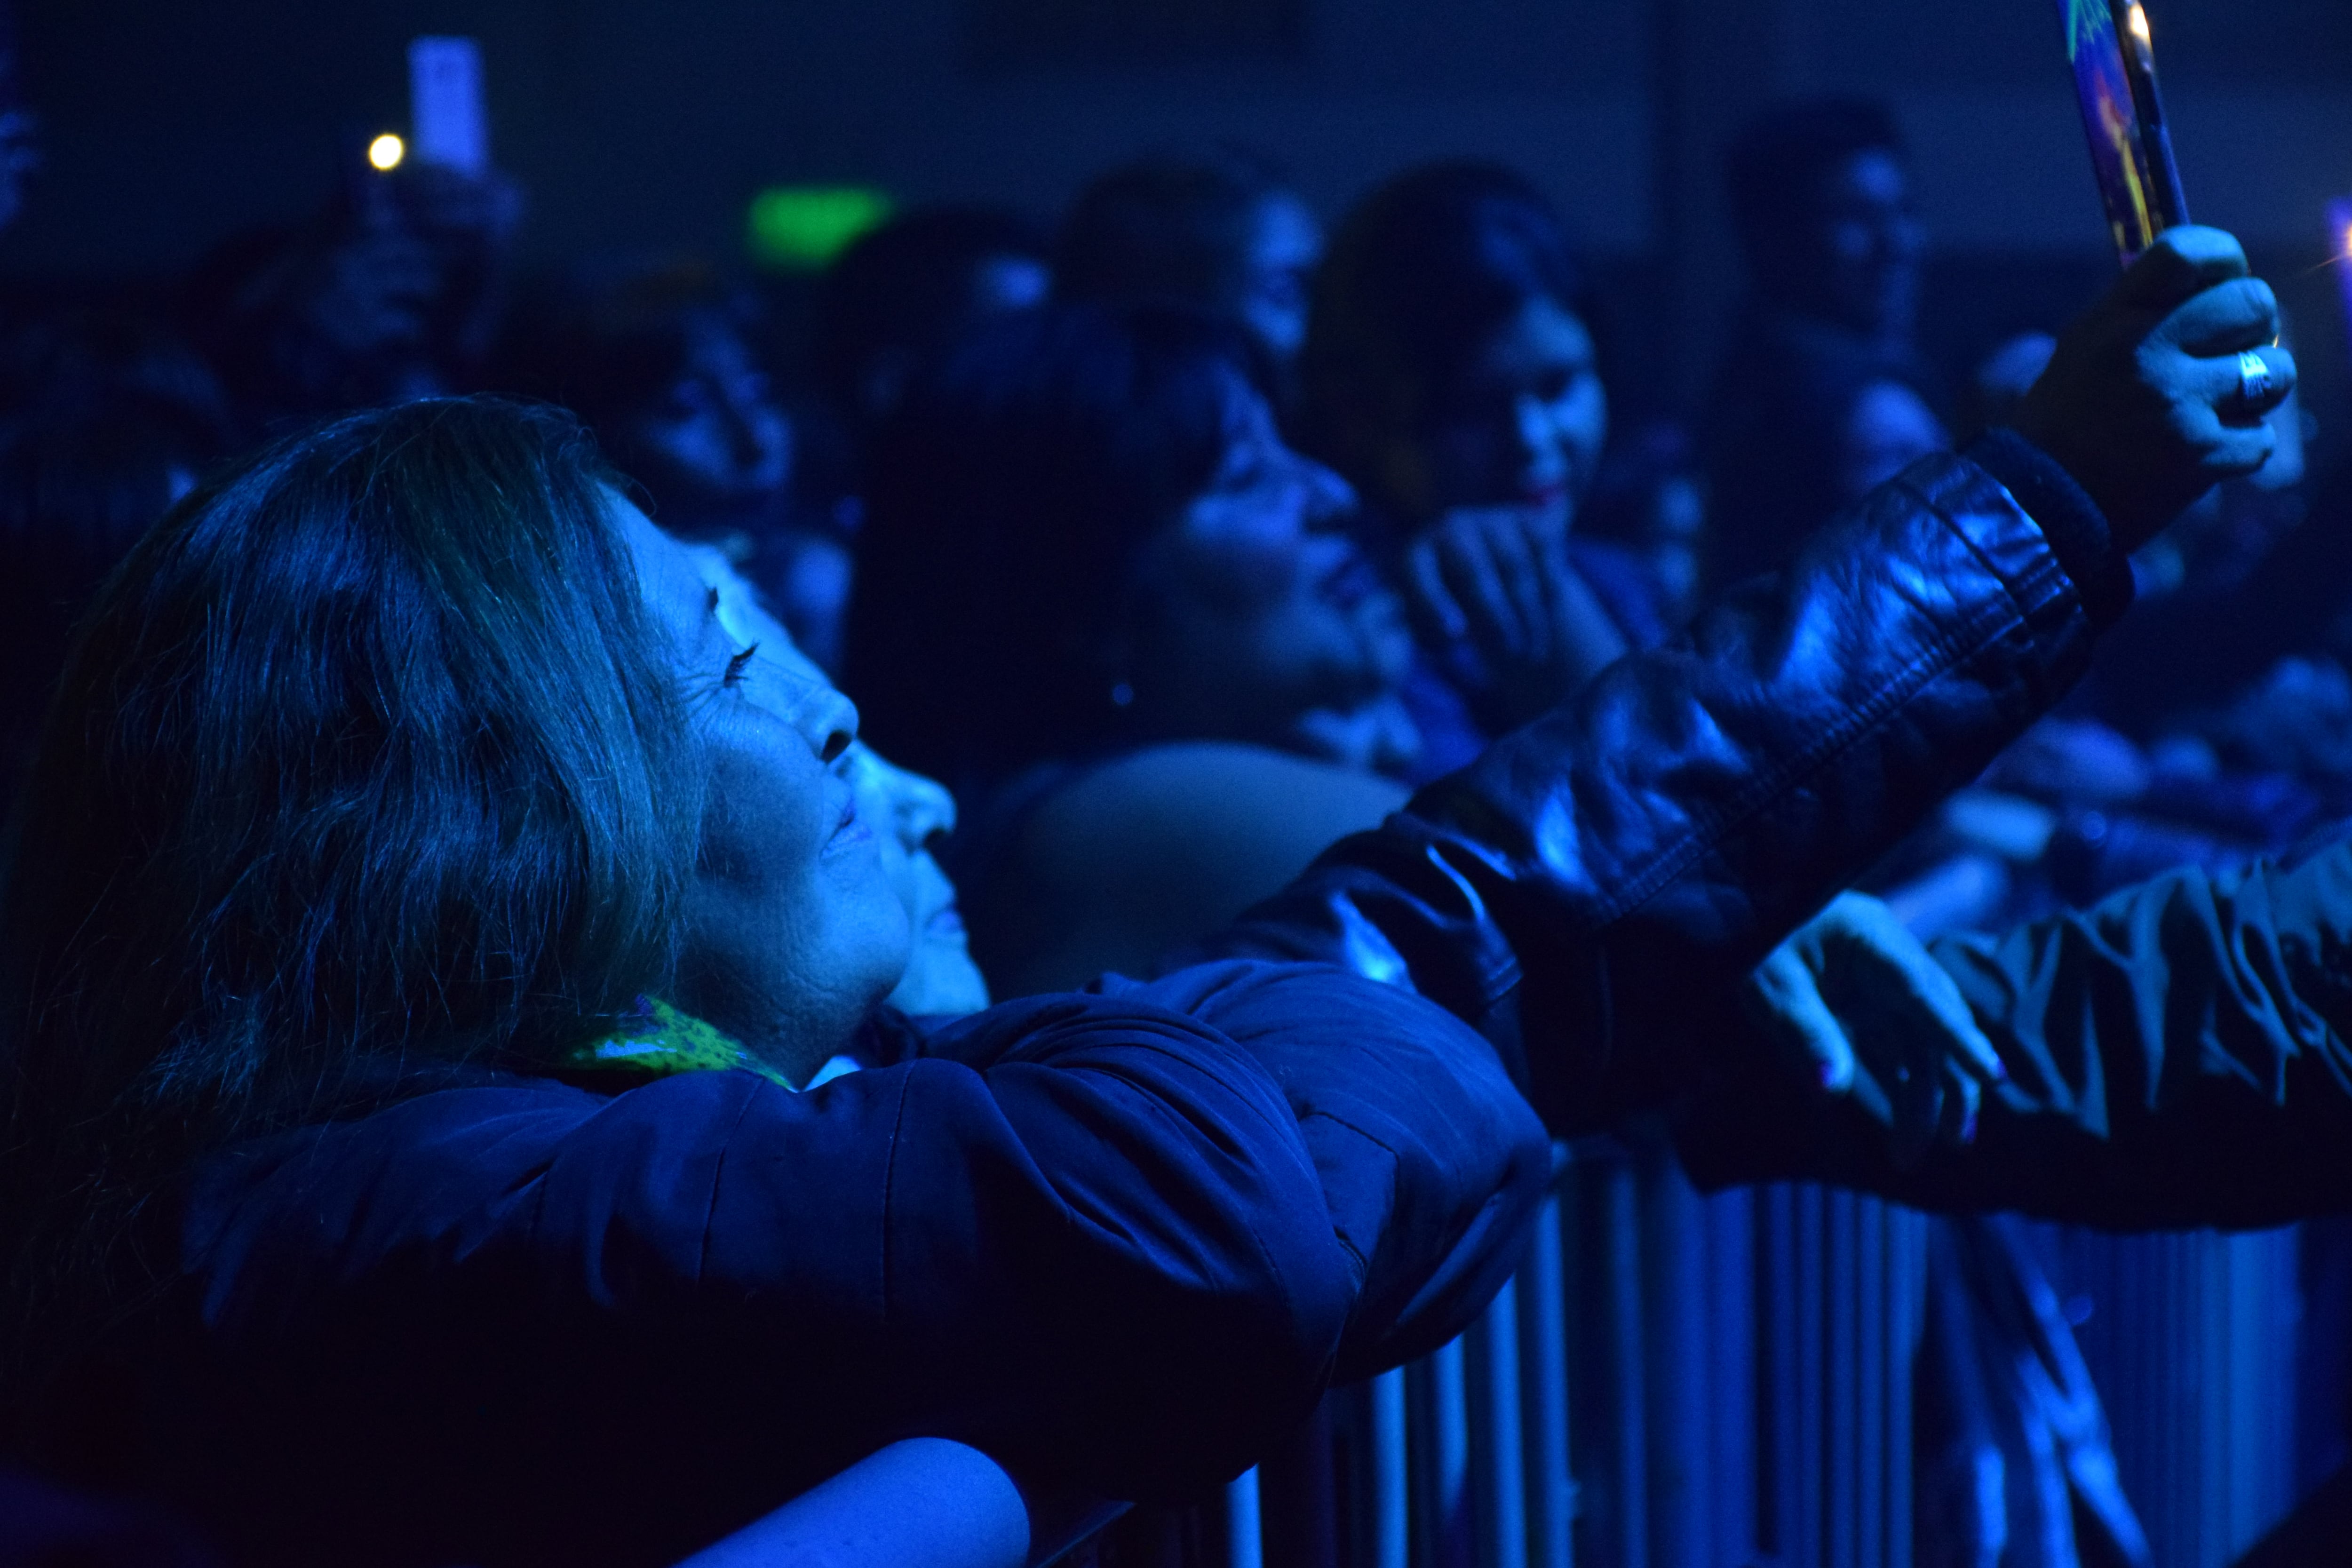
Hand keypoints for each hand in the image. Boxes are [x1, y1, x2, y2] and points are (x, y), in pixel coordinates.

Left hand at [1402, 504, 1627, 723]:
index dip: (1434, 604)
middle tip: (1510, 656)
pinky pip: (1544, 559)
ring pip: (1514, 569)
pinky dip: (1547, 596)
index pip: (1420, 576)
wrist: (1494, 584)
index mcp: (1417, 554)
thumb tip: (1449, 638)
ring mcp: (1492, 520)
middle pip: (1472, 572)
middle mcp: (1451, 528)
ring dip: (1526, 616)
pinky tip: (1543, 623)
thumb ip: (1431, 633)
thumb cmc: (1456, 615)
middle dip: (1494, 619)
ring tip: (1530, 653)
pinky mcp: (1530, 522)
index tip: (1455, 636)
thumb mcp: (1435, 627)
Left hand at [1744, 892, 2004, 1167]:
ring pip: (1918, 1042)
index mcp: (1872, 939)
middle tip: (1954, 1143)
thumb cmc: (1749, 937)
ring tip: (1915, 1152)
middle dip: (1948, 1085)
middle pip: (1933, 1025)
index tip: (1992, 1076)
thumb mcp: (1769, 981)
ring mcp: (1879, 981)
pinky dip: (1901, 1083)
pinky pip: (1894, 1045)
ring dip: (1923, 1095)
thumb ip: (1804, 1031)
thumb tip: (1834, 1090)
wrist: (1730, 908)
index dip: (1959, 1037)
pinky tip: (1907, 1124)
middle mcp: (1888, 959)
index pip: (1924, 993)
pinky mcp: (1863, 1000)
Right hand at [2013, 226, 2294, 551]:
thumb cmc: (2065, 419)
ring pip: (2274, 372)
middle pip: (2253, 303)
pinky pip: (2259, 438)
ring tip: (2219, 406)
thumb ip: (2145, 309)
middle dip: (2253, 327)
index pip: (2189, 252)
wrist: (2037, 502)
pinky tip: (2202, 452)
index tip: (2222, 281)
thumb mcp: (2086, 343)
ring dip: (2255, 390)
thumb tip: (2220, 283)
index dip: (2223, 259)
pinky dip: (2238, 448)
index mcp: (2116, 318)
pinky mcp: (2200, 456)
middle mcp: (2149, 352)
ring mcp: (2179, 405)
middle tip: (2228, 351)